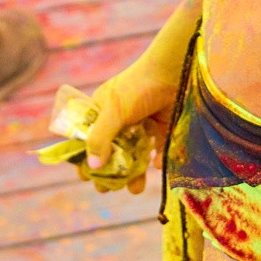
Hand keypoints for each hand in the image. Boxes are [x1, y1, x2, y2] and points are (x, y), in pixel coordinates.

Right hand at [81, 51, 182, 195]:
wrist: (175, 70)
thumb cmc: (138, 86)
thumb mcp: (113, 111)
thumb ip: (101, 138)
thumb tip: (92, 167)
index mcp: (101, 112)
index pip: (87, 139)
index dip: (85, 159)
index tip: (86, 178)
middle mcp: (120, 119)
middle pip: (111, 152)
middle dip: (110, 173)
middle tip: (109, 189)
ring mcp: (141, 124)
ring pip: (134, 156)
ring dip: (133, 174)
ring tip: (135, 189)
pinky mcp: (162, 127)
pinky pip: (156, 150)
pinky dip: (156, 160)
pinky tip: (156, 165)